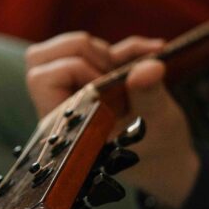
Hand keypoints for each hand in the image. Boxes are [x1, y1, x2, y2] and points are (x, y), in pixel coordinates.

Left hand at [25, 32, 199, 208]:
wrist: (169, 160)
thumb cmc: (159, 149)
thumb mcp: (158, 124)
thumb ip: (149, 94)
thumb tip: (147, 66)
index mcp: (67, 122)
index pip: (43, 78)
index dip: (74, 70)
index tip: (108, 89)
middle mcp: (66, 106)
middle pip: (39, 57)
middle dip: (79, 50)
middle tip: (111, 70)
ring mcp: (80, 91)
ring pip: (63, 47)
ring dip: (101, 48)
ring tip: (129, 69)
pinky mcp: (100, 79)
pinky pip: (101, 49)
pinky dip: (128, 47)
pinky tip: (156, 50)